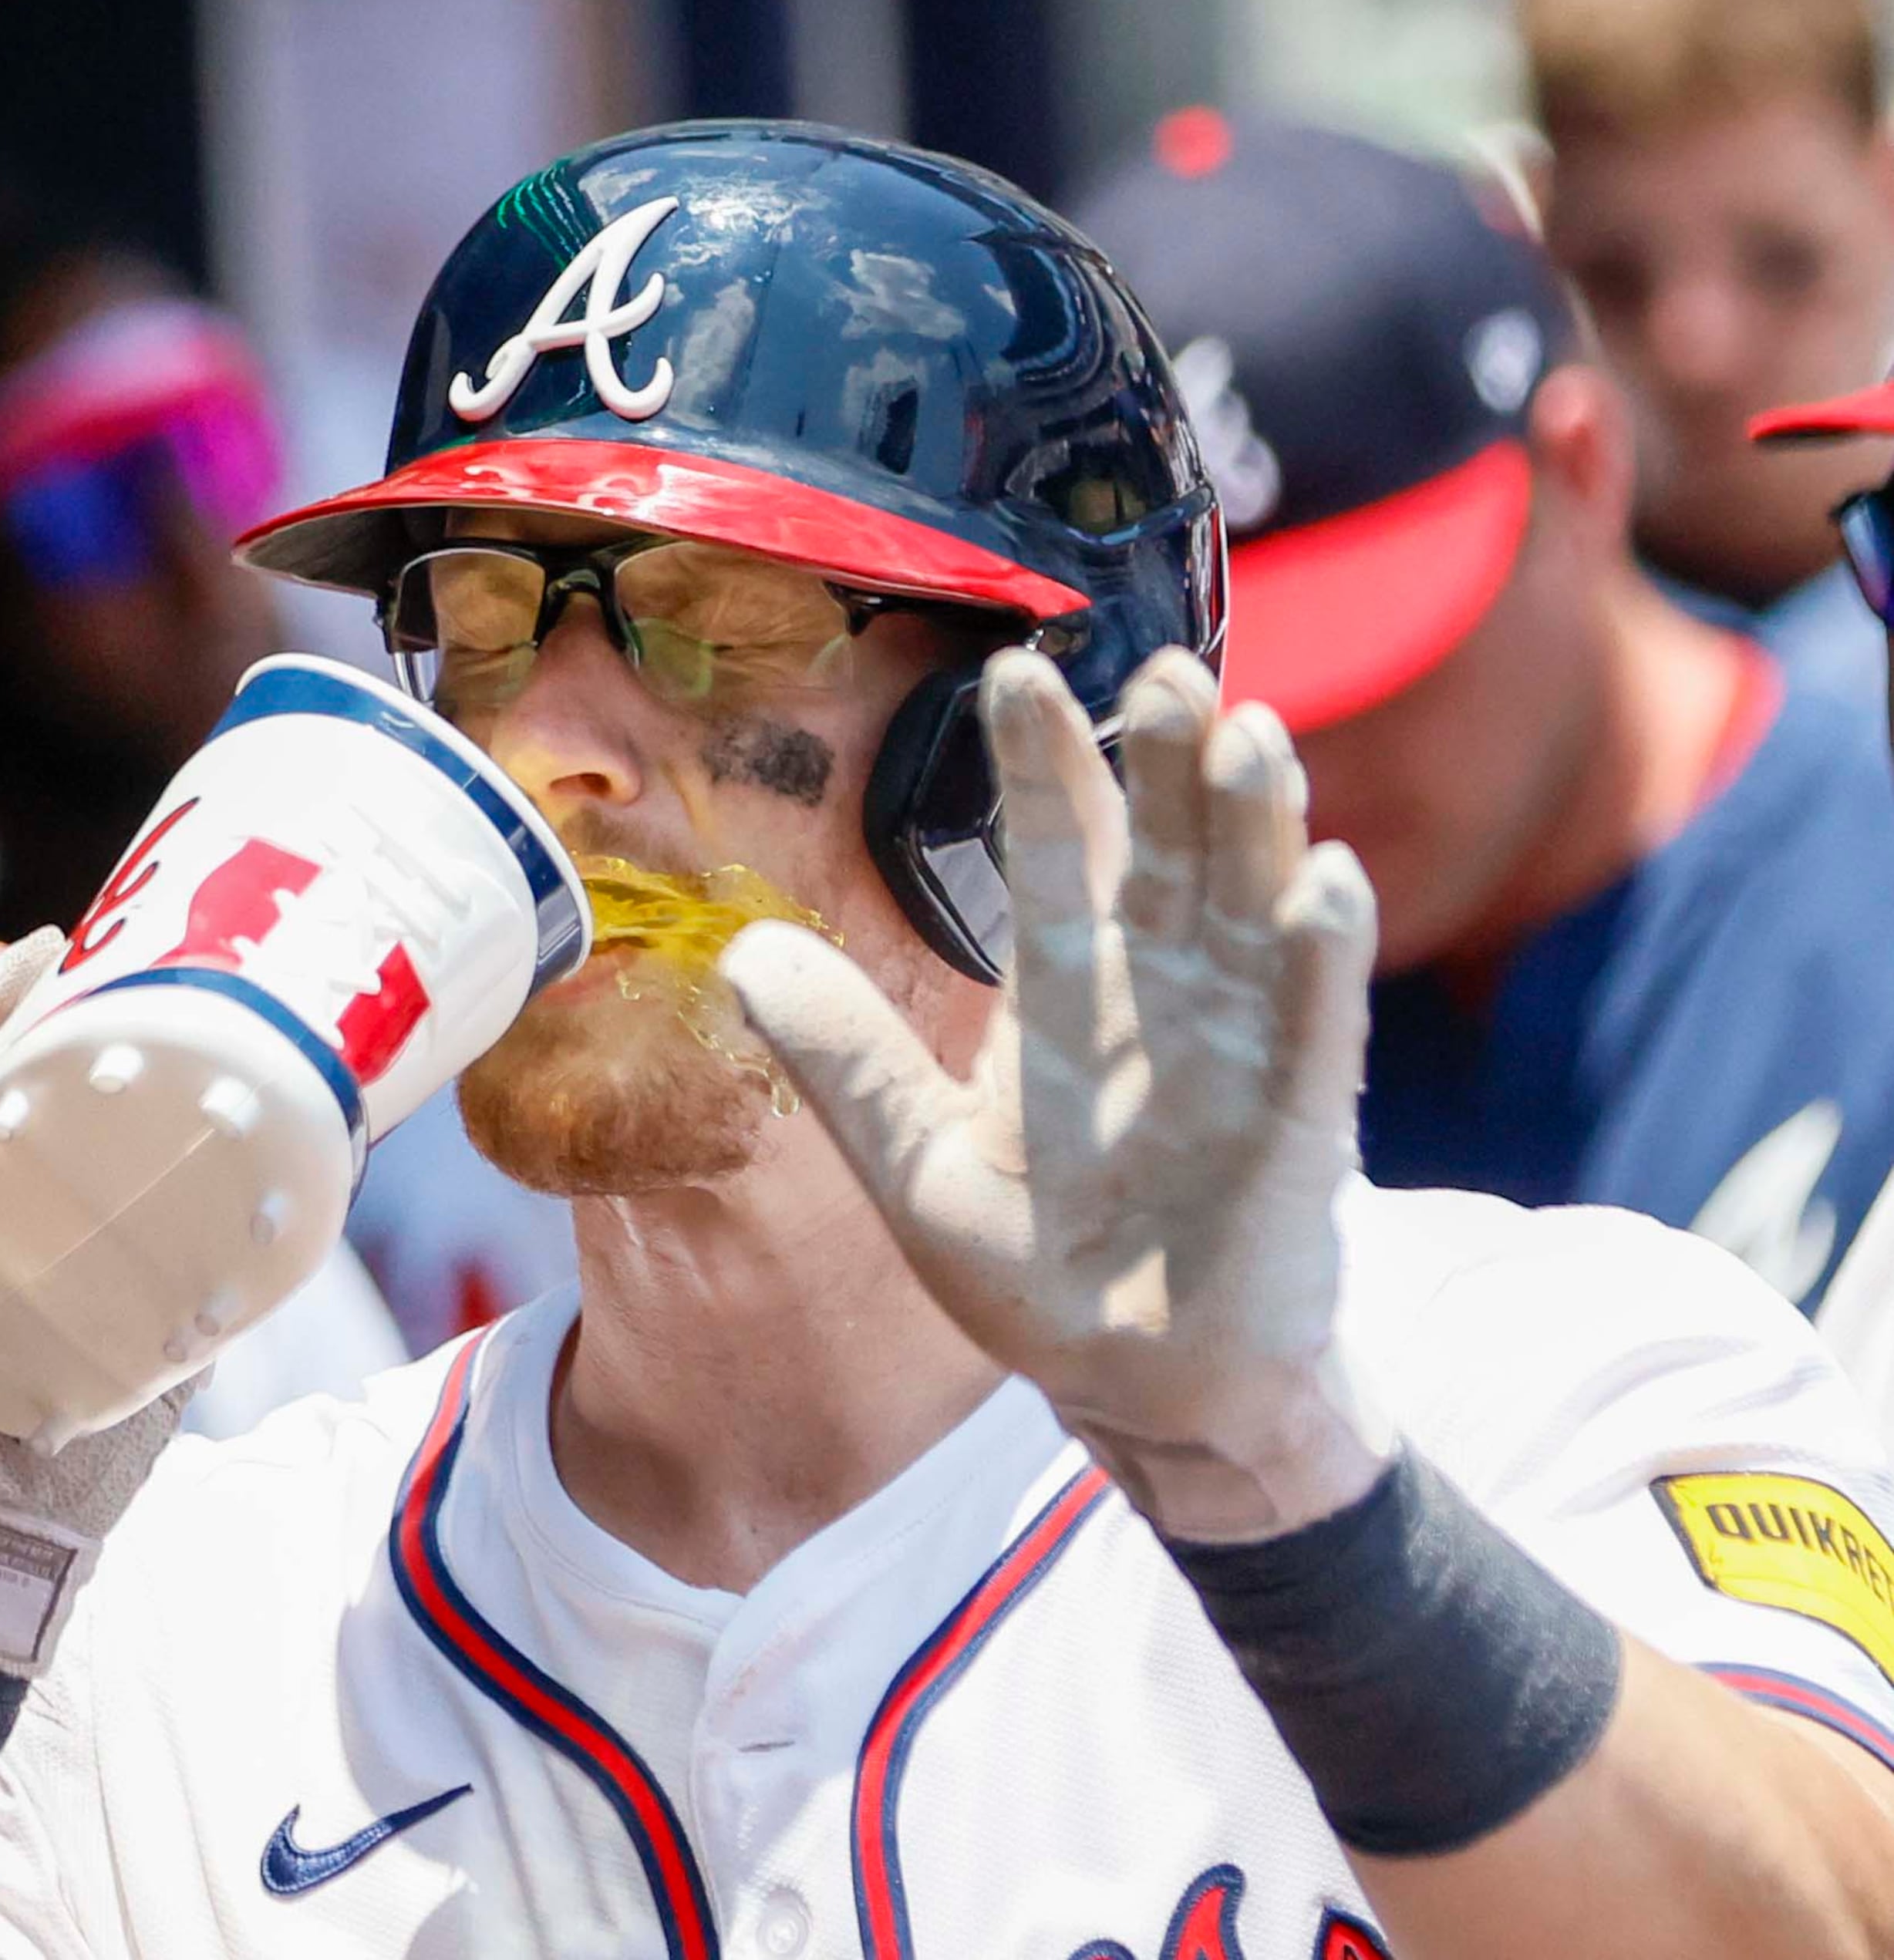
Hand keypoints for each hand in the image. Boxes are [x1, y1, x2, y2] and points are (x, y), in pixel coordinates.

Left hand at [723, 645, 1391, 1542]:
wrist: (1143, 1389)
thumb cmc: (1039, 1275)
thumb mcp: (916, 1169)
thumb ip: (845, 1064)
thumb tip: (739, 958)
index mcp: (1062, 989)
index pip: (1055, 846)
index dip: (1042, 763)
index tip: (1014, 673)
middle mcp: (1157, 991)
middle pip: (1165, 846)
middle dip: (1167, 757)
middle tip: (1168, 670)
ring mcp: (1239, 1044)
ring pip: (1247, 904)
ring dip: (1251, 824)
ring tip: (1245, 736)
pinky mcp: (1300, 1118)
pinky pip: (1316, 1022)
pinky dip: (1321, 954)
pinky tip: (1320, 881)